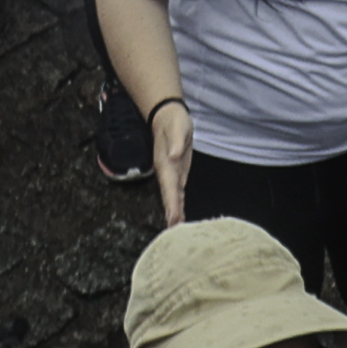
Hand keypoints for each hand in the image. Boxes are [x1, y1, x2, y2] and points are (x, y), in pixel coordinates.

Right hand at [146, 90, 193, 227]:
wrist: (167, 115)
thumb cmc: (174, 121)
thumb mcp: (178, 128)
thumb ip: (177, 142)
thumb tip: (174, 156)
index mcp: (166, 163)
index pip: (169, 186)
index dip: (171, 203)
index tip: (173, 219)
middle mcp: (167, 171)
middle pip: (169, 196)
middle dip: (171, 213)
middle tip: (174, 232)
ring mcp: (171, 172)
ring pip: (172, 196)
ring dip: (174, 211)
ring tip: (176, 229)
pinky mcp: (177, 171)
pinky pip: (177, 191)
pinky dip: (177, 203)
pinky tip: (179, 214)